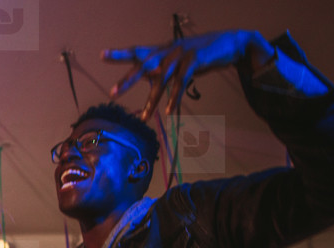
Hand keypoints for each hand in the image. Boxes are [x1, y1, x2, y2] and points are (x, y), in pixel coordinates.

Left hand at [104, 30, 271, 118]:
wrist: (231, 44)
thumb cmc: (200, 55)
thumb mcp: (177, 62)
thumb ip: (163, 71)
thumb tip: (150, 83)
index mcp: (161, 50)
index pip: (137, 51)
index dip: (120, 53)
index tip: (101, 54)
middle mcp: (168, 50)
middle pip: (143, 65)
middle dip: (128, 79)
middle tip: (113, 92)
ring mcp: (181, 54)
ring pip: (162, 79)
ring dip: (153, 100)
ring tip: (145, 117)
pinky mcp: (195, 60)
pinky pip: (182, 82)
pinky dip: (175, 97)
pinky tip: (170, 111)